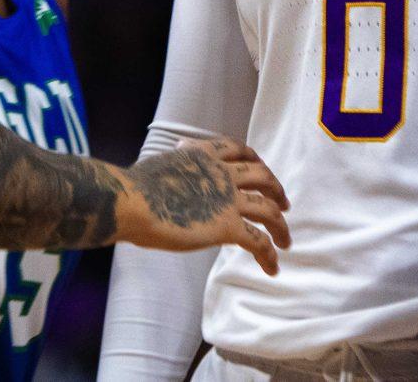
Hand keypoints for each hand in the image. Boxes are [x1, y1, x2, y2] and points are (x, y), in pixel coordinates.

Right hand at [121, 137, 291, 274]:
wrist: (132, 201)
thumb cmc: (134, 188)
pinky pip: (258, 241)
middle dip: (276, 191)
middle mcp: (222, 173)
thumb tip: (172, 176)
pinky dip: (269, 254)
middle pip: (262, 177)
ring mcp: (227, 199)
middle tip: (284, 205)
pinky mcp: (226, 226)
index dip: (255, 160)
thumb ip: (176, 170)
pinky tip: (272, 268)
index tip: (262, 168)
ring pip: (269, 210)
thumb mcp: (161, 166)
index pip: (239, 150)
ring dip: (281, 227)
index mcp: (204, 154)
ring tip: (285, 242)